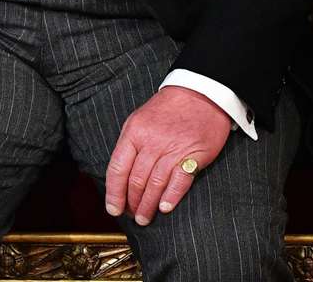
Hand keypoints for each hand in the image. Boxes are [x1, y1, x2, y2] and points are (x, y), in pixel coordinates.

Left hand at [104, 85, 231, 225]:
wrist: (200, 93)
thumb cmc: (167, 109)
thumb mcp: (139, 120)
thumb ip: (130, 145)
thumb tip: (120, 174)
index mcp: (133, 133)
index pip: (117, 168)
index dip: (113, 192)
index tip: (113, 208)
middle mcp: (151, 142)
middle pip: (136, 180)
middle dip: (131, 203)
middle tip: (132, 216)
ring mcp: (173, 149)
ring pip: (155, 184)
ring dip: (148, 205)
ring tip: (144, 218)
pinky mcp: (194, 155)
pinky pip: (180, 180)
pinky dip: (171, 196)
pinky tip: (164, 208)